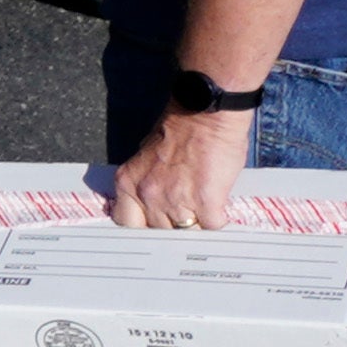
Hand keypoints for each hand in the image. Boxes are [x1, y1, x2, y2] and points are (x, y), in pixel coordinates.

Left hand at [106, 100, 247, 230]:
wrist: (207, 114)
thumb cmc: (181, 127)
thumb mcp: (145, 155)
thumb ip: (144, 180)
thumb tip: (149, 200)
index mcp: (128, 182)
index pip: (126, 223)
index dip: (142, 227)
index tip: (153, 227)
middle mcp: (148, 195)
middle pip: (158, 232)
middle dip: (172, 227)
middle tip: (185, 216)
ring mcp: (176, 201)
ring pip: (186, 233)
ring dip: (197, 225)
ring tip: (204, 212)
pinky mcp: (206, 203)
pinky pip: (212, 227)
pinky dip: (218, 221)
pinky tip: (220, 209)